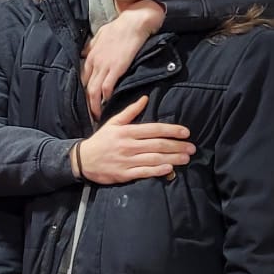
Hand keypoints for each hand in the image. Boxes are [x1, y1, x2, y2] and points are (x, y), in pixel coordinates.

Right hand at [76, 99, 194, 183]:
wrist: (82, 160)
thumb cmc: (101, 141)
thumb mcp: (113, 123)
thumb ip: (130, 111)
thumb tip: (145, 98)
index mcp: (127, 131)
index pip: (154, 129)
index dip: (171, 130)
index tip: (186, 133)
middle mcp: (128, 145)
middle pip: (157, 144)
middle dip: (177, 146)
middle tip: (192, 148)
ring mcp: (126, 160)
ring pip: (154, 159)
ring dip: (172, 158)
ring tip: (186, 158)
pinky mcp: (124, 174)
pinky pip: (143, 172)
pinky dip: (157, 171)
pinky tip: (169, 169)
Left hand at [81, 1, 163, 118]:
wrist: (133, 22)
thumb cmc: (119, 27)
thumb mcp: (100, 35)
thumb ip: (91, 45)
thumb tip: (84, 52)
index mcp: (90, 55)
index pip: (83, 78)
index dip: (83, 91)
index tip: (86, 101)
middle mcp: (94, 62)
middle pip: (86, 87)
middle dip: (86, 103)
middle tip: (89, 115)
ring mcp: (104, 65)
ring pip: (93, 90)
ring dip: (94, 105)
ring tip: (97, 115)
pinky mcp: (116, 68)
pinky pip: (107, 86)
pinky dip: (105, 97)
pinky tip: (107, 104)